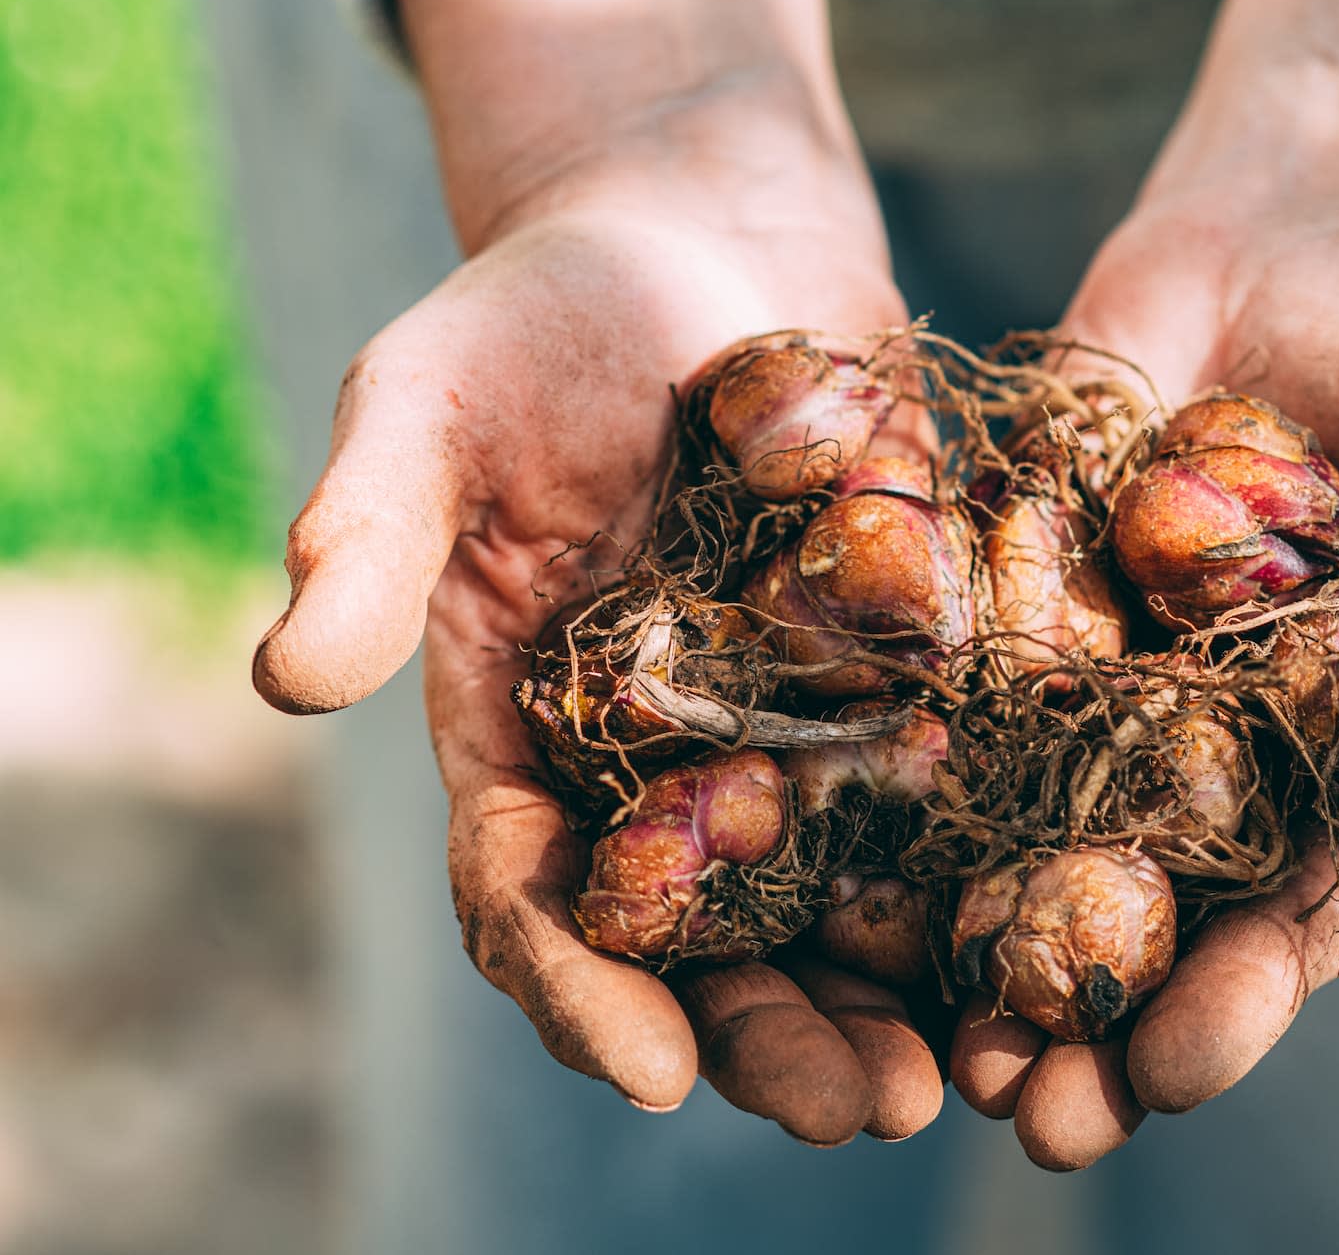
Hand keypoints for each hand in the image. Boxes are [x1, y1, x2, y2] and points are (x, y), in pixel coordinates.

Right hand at [252, 0, 943, 1142]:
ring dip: (890, 989)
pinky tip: (1050, 923)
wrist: (707, 232)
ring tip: (969, 1072)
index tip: (645, 1068)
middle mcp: (657, 754)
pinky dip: (985, 861)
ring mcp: (787, 720)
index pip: (530, 892)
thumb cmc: (545, 308)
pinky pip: (944, 783)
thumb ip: (371, 530)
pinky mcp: (901, 666)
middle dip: (770, 1032)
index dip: (579, 988)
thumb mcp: (433, 398)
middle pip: (705, 934)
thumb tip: (284, 679)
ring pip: (834, 893)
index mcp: (524, 725)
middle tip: (860, 1112)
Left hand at [952, 0, 1338, 1167]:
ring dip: (978, 926)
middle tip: (1024, 1110)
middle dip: (1089, 1006)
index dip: (1240, 994)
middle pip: (1148, 895)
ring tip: (920, 1031)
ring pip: (1032, 816)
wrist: (1325, 209)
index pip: (1295, 901)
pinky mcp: (1021, 572)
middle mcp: (1217, 730)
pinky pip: (955, 673)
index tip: (1173, 1073)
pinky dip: (906, 757)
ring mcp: (1111, 657)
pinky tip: (836, 840)